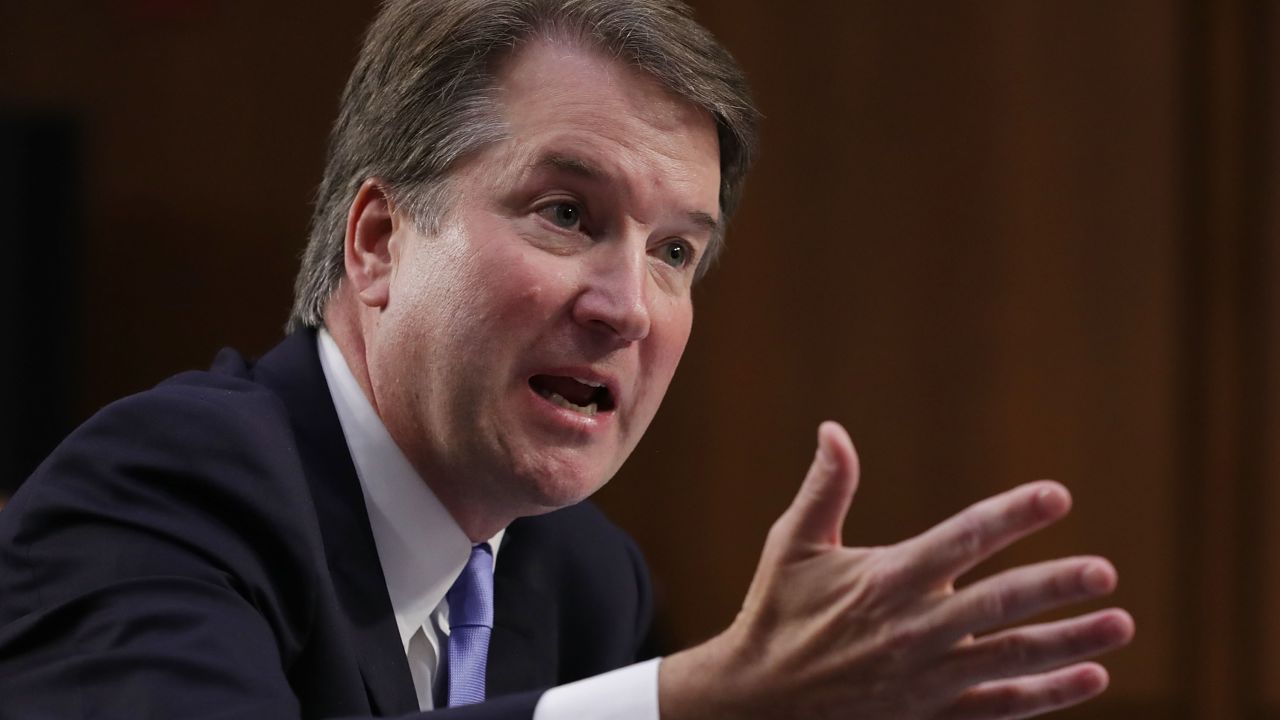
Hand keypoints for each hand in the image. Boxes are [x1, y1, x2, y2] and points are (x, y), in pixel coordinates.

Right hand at [660, 421, 1133, 719]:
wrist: (759, 702)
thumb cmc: (776, 615)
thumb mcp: (791, 545)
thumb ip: (825, 489)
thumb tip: (833, 429)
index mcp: (886, 580)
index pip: (963, 539)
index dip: (1012, 515)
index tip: (1057, 496)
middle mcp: (914, 628)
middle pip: (1000, 603)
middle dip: (1056, 585)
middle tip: (1104, 572)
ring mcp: (928, 677)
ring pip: (1013, 657)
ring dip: (1070, 641)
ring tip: (1120, 624)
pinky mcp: (932, 714)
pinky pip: (1000, 706)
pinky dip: (1048, 694)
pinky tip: (1090, 678)